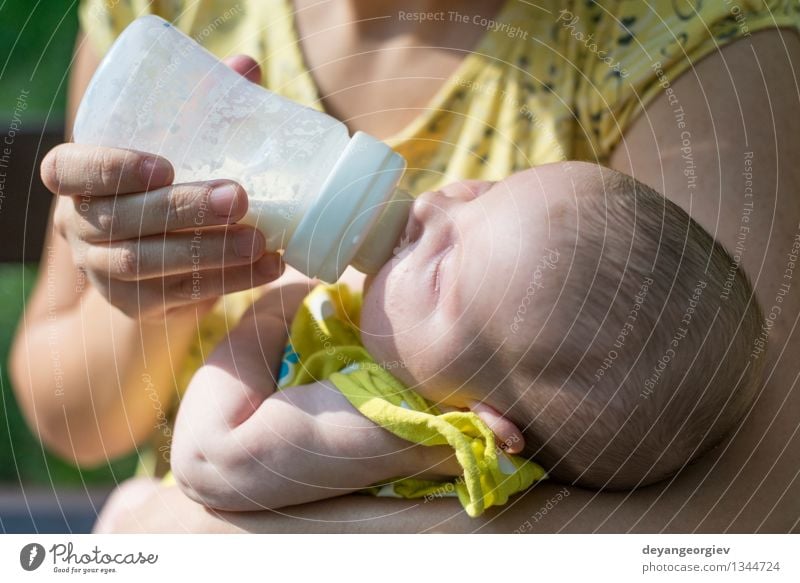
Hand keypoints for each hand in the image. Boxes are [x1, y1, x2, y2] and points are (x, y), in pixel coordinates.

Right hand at [43, 56, 282, 318]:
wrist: (162, 258)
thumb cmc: (169, 185)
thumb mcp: (178, 146)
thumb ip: (204, 106)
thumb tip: (247, 67)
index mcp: (78, 179)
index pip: (67, 169)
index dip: (109, 167)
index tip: (164, 165)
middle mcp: (79, 225)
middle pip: (121, 219)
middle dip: (183, 209)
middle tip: (239, 198)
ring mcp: (102, 269)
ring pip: (148, 263)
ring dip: (210, 252)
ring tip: (261, 241)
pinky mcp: (135, 304)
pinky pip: (179, 295)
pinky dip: (229, 280)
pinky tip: (268, 267)